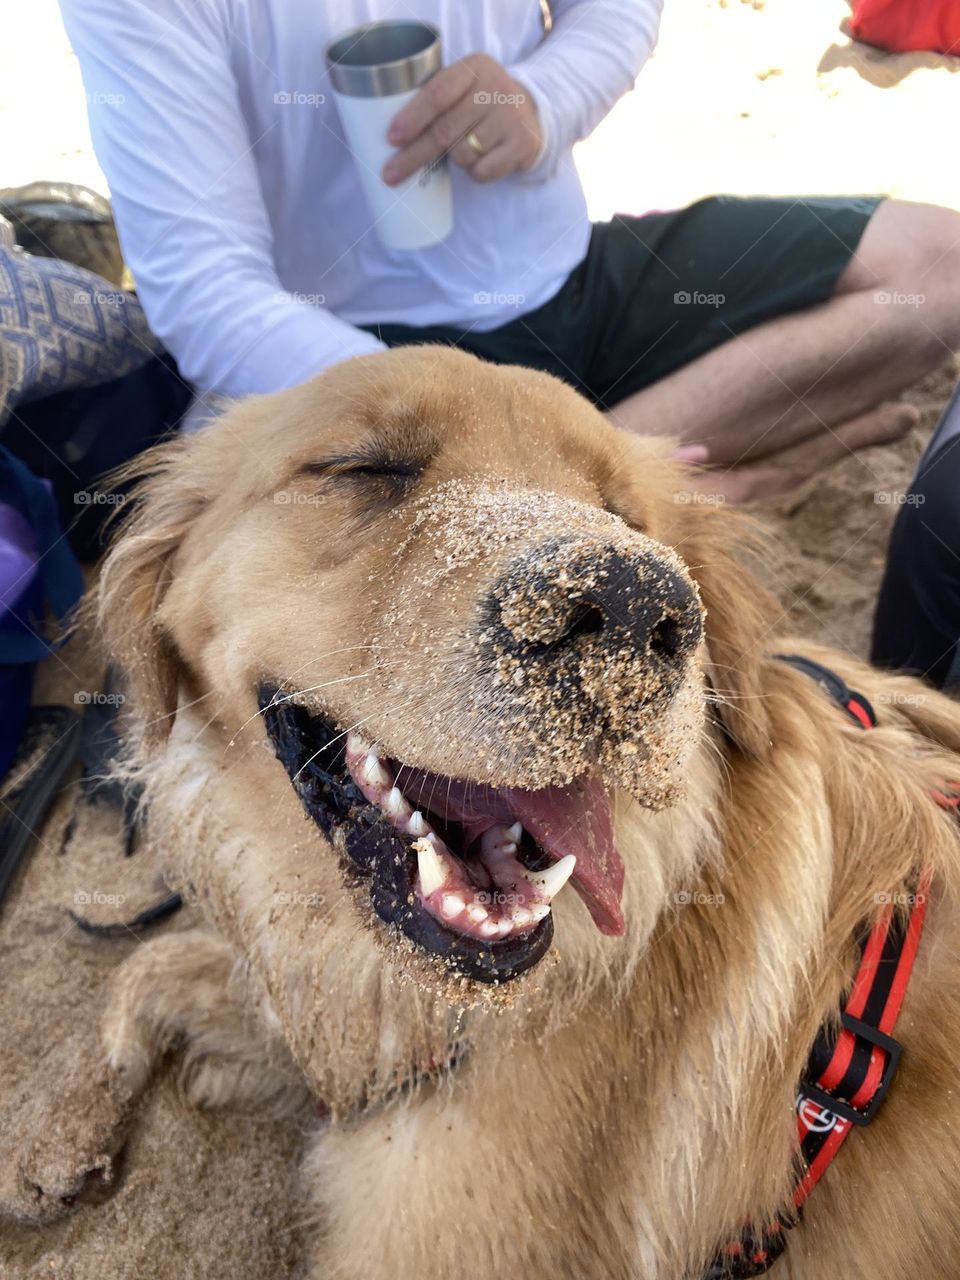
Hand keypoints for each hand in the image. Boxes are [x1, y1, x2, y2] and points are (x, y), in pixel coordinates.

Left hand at [382, 54, 541, 185]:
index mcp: (475, 67)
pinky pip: (483, 171)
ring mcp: (511, 116)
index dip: (413, 118)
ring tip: (464, 147)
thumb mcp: (462, 86)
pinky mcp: (522, 144)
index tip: (392, 139)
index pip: (438, 94)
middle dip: (415, 155)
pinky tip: (482, 158)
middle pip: (444, 130)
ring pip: (462, 154)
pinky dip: (475, 172)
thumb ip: (436, 98)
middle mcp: (495, 88)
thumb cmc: (480, 103)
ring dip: (454, 160)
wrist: (529, 114)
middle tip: (391, 173)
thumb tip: (394, 136)